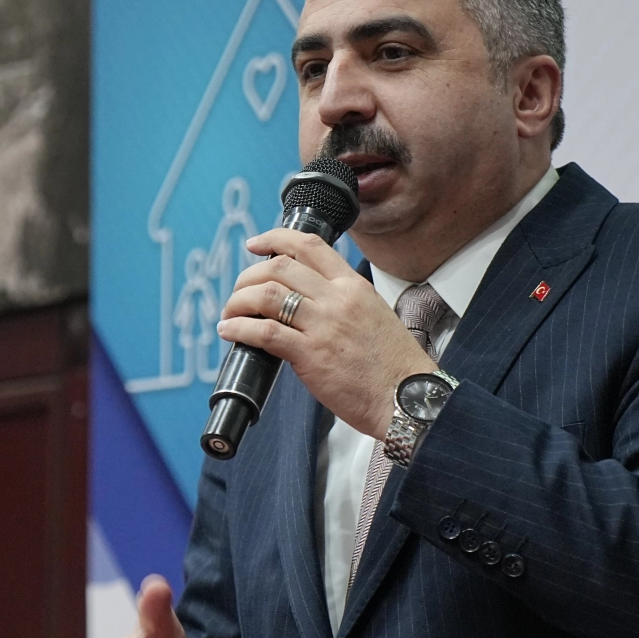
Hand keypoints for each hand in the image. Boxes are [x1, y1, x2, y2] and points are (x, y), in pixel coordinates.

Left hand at [217, 229, 435, 438]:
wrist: (408, 398)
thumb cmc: (392, 366)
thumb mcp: (373, 315)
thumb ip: (341, 303)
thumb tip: (304, 302)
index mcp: (353, 286)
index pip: (310, 246)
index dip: (275, 239)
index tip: (255, 244)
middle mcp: (337, 299)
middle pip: (279, 268)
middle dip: (248, 277)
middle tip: (238, 293)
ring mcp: (324, 325)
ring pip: (266, 295)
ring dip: (238, 301)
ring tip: (230, 314)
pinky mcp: (311, 354)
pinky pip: (264, 332)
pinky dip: (239, 328)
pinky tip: (230, 331)